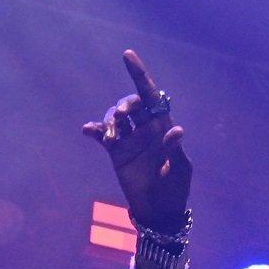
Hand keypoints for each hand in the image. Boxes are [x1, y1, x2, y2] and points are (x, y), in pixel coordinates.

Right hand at [80, 50, 190, 234]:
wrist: (159, 212)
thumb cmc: (175, 190)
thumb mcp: (179, 171)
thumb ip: (175, 150)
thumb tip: (177, 130)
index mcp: (162, 127)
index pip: (152, 96)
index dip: (139, 75)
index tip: (127, 56)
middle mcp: (145, 129)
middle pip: (131, 104)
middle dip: (125, 105)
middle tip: (122, 117)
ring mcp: (130, 140)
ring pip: (115, 118)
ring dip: (110, 121)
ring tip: (110, 137)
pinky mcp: (116, 153)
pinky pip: (103, 135)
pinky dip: (95, 130)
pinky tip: (88, 131)